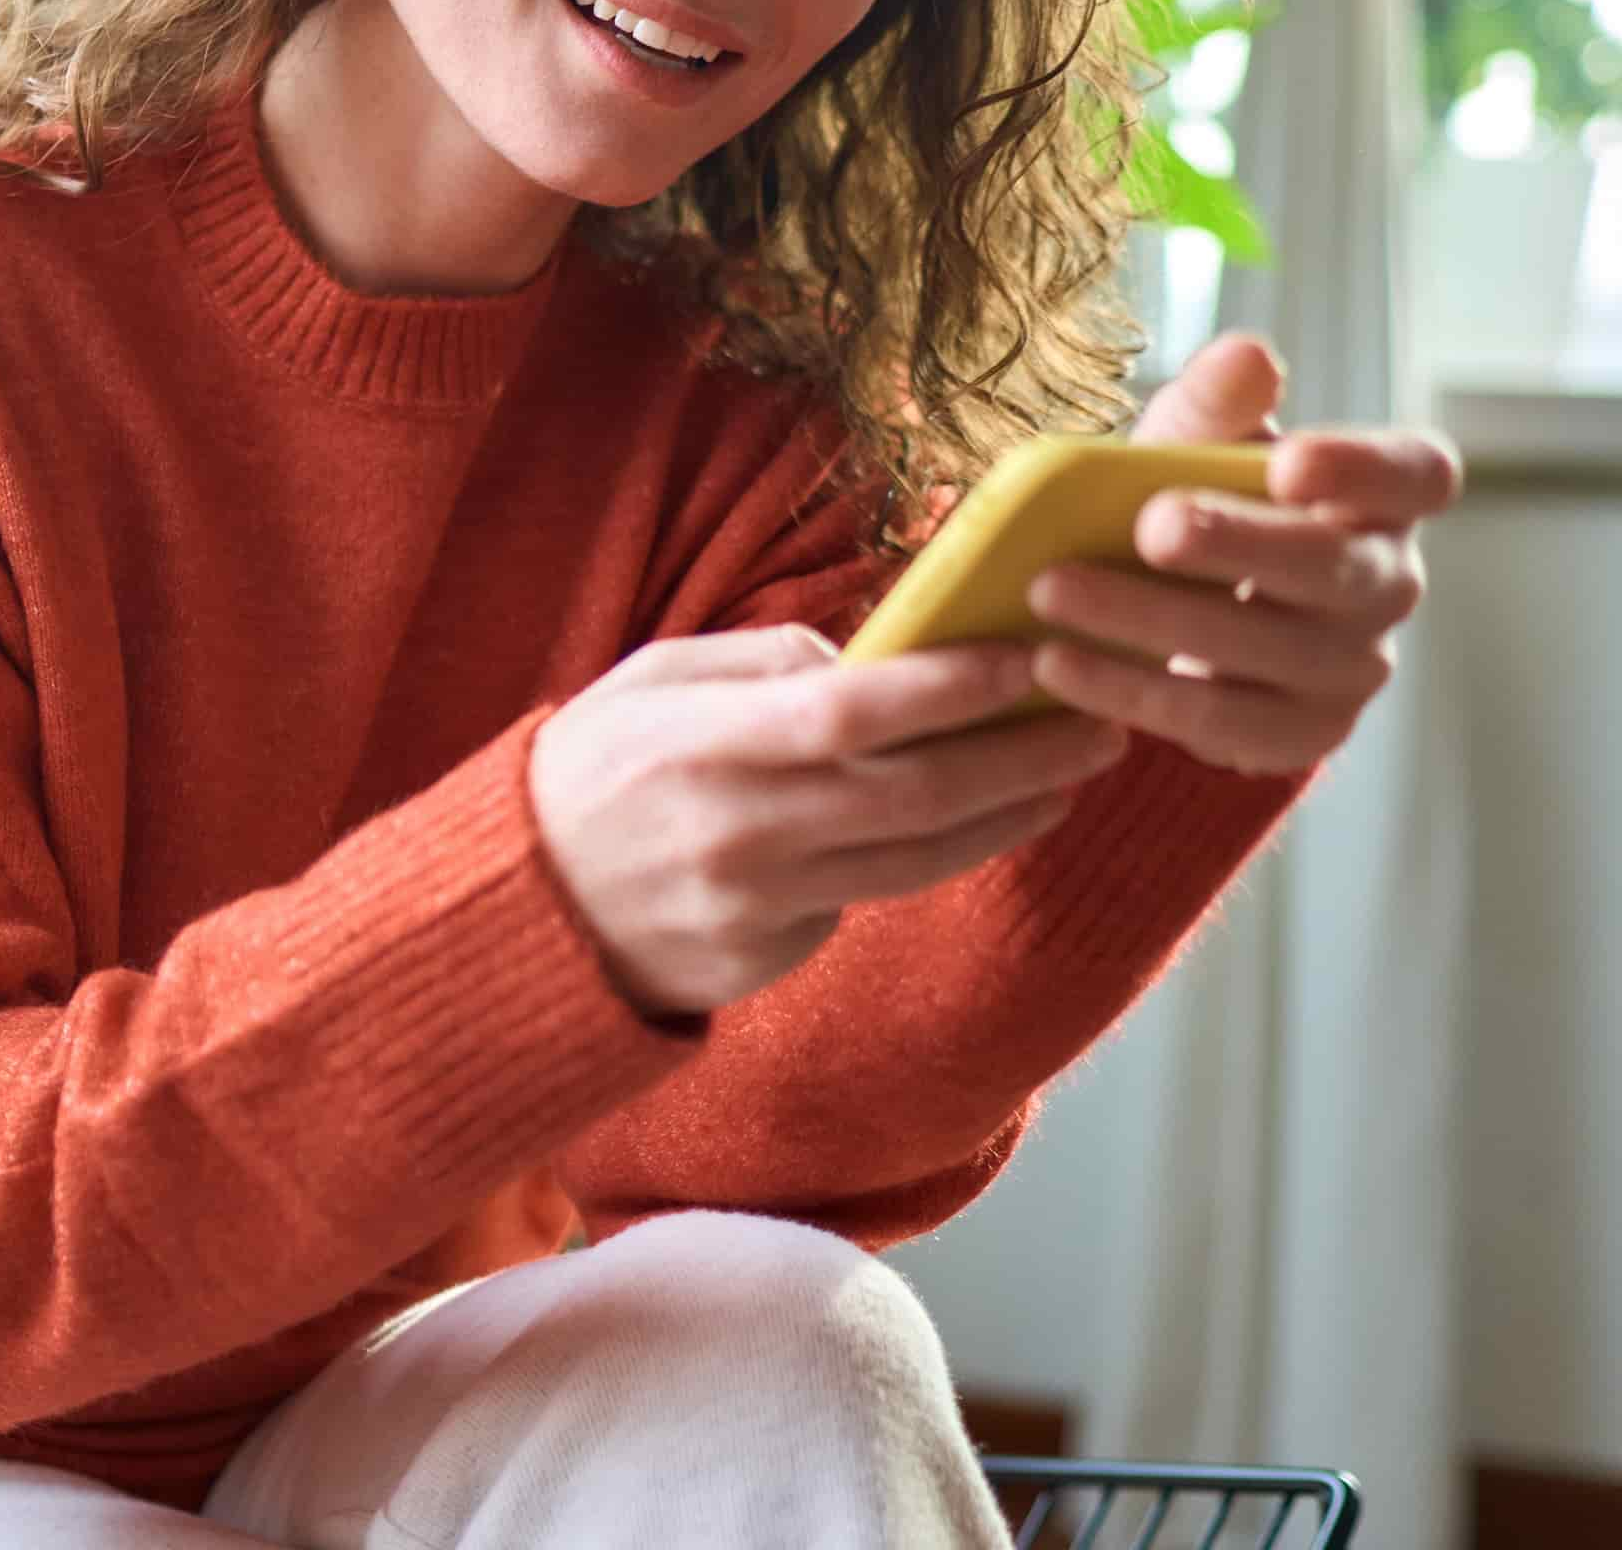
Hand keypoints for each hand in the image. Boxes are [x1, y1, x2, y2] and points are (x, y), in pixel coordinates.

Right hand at [528, 627, 1131, 1018]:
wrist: (521, 909)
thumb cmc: (593, 768)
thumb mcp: (651, 680)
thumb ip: (762, 662)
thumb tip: (876, 659)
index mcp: (699, 746)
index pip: (849, 715)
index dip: (948, 689)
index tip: (1027, 659)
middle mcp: (736, 835)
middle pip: (913, 797)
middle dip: (1022, 757)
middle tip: (1099, 721)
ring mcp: (754, 911)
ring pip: (915, 861)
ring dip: (1008, 816)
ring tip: (1069, 774)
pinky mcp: (767, 962)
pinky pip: (866, 900)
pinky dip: (928, 857)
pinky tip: (976, 819)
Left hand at [1025, 332, 1461, 776]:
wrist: (1171, 610)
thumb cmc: (1198, 501)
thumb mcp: (1194, 446)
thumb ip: (1215, 405)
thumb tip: (1246, 353)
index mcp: (1381, 498)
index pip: (1415, 475)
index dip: (1362, 469)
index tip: (1288, 460)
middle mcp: (1386, 584)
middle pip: (1331, 570)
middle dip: (1237, 546)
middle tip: (1148, 527)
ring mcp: (1352, 669)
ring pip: (1265, 653)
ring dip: (1153, 623)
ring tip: (1052, 592)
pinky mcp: (1300, 734)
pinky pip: (1221, 722)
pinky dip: (1132, 693)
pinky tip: (1057, 665)